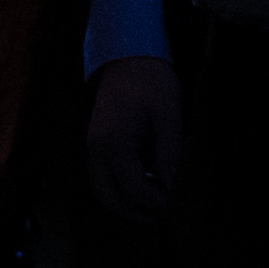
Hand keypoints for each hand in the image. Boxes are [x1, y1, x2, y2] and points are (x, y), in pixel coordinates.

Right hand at [88, 52, 182, 218]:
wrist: (128, 56)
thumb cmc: (151, 82)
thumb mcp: (168, 118)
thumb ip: (170, 156)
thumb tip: (175, 188)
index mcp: (114, 143)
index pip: (133, 190)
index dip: (156, 203)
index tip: (176, 206)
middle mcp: (96, 148)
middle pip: (110, 198)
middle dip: (137, 211)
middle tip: (164, 211)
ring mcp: (92, 146)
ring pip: (101, 191)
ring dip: (125, 203)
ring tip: (154, 201)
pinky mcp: (95, 143)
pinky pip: (101, 177)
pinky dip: (119, 189)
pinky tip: (143, 182)